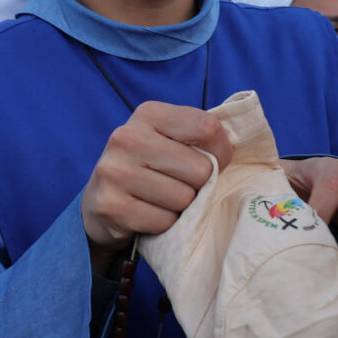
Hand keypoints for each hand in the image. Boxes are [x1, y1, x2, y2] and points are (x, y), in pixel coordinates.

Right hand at [81, 102, 231, 269]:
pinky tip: (147, 214)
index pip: (208, 128)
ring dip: (180, 207)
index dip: (221, 152)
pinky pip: (164, 222)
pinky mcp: (110, 205)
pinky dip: (163, 224)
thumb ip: (202, 138)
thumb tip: (237, 154)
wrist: (101, 203)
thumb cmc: (150, 168)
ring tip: (160, 200)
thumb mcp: (171, 141)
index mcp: (147, 114)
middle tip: (176, 184)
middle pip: (200, 169)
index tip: (209, 161)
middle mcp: (125, 137)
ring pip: (184, 198)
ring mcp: (114, 171)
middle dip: (197, 184)